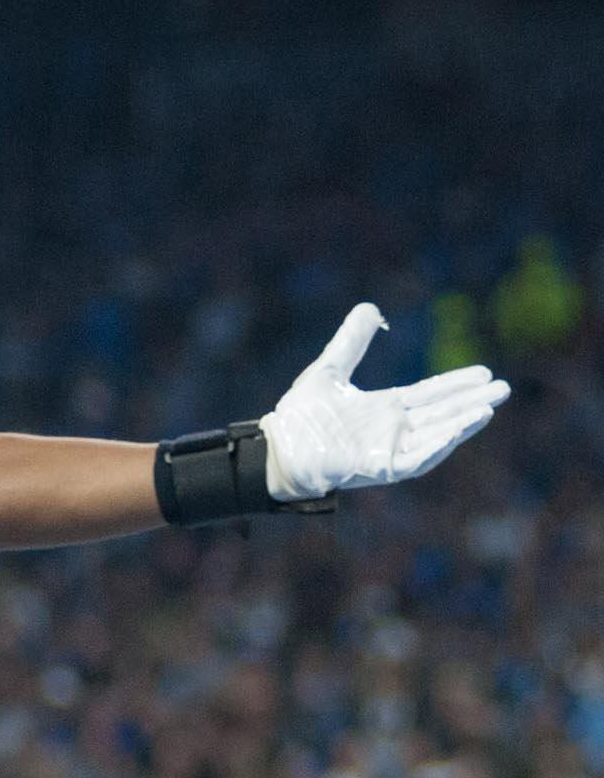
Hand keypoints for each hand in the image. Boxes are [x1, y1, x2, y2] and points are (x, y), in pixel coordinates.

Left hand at [262, 304, 507, 501]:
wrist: (275, 448)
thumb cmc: (299, 417)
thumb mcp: (329, 370)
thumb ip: (350, 342)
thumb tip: (369, 307)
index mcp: (383, 409)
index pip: (429, 395)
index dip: (456, 385)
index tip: (484, 373)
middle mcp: (391, 430)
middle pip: (441, 414)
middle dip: (471, 402)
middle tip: (502, 389)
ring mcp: (387, 451)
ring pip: (435, 436)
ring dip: (462, 423)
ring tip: (488, 408)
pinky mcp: (379, 469)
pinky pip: (416, 459)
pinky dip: (437, 446)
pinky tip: (457, 431)